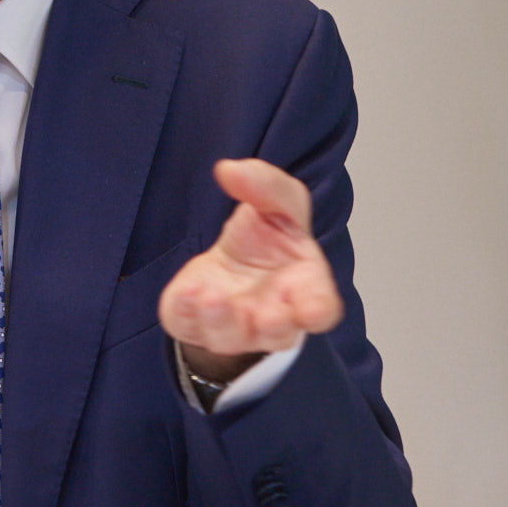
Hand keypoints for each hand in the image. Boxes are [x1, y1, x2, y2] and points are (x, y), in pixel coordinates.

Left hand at [158, 158, 342, 382]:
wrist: (231, 263)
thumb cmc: (268, 240)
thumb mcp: (278, 202)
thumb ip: (267, 185)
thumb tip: (231, 170)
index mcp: (304, 288)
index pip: (321, 309)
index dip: (318, 312)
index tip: (312, 309)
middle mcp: (272, 316)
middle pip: (278, 333)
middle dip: (272, 325)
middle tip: (265, 313)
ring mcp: (233, 326)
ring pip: (230, 336)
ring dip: (222, 320)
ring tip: (212, 296)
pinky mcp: (194, 324)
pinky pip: (188, 327)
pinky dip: (186, 313)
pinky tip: (187, 292)